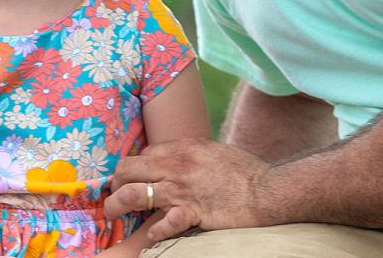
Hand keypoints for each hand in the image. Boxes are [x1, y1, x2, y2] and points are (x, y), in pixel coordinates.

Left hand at [104, 139, 271, 240]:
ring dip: (117, 205)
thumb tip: (172, 157)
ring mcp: (182, 190)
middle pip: (129, 169)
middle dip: (115, 183)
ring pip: (135, 193)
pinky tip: (150, 235)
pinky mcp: (193, 212)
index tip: (130, 179)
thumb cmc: (244, 171)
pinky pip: (164, 222)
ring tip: (111, 214)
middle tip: (112, 195)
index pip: (142, 154)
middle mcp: (176, 165)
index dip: (132, 168)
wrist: (270, 190)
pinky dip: (154, 231)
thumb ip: (189, 152)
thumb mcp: (212, 150)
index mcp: (182, 147)